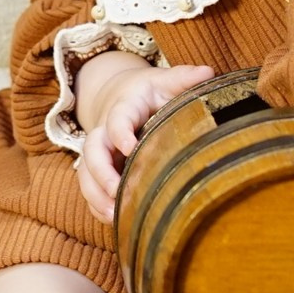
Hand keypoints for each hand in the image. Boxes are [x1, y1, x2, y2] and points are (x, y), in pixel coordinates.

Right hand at [75, 59, 214, 221]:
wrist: (121, 96)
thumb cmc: (149, 92)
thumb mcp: (164, 80)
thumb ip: (183, 77)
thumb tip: (208, 72)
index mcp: (123, 107)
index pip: (117, 118)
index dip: (120, 132)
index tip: (130, 147)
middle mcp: (104, 130)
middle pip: (92, 150)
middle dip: (101, 172)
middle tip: (117, 191)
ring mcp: (99, 152)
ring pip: (85, 174)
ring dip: (97, 195)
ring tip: (115, 214)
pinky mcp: (98, 169)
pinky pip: (90, 189)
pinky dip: (97, 206)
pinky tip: (115, 220)